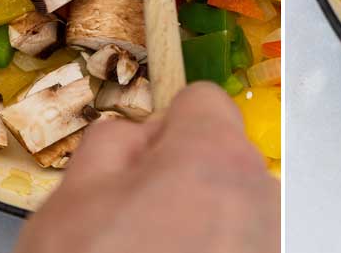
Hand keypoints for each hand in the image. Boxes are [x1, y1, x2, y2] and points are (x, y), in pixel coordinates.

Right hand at [13, 83, 278, 252]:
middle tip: (129, 225)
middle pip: (220, 157)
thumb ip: (111, 144)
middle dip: (178, 180)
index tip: (134, 167)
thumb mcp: (71, 200)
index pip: (202, 101)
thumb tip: (136, 135)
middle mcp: (258, 193)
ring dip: (196, 223)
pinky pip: (239, 246)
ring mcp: (270, 240)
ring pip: (230, 207)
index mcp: (213, 155)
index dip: (161, 129)